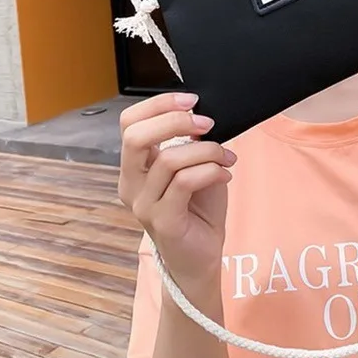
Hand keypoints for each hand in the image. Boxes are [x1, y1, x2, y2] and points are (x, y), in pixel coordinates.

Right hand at [118, 93, 236, 295]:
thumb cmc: (198, 209)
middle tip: (208, 123)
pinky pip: (184, 182)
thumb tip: (200, 114)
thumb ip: (189, 141)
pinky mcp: (163, 221)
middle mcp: (131, 184)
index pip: (129, 123)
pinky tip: (225, 174)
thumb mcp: (193, 165)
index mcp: (134, 166)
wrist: (201, 257)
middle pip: (136, 136)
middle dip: (176, 121)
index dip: (159, 104)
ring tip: (227, 157)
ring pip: (169, 158)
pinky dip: (210, 171)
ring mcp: (144, 205)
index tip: (192, 100)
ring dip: (207, 150)